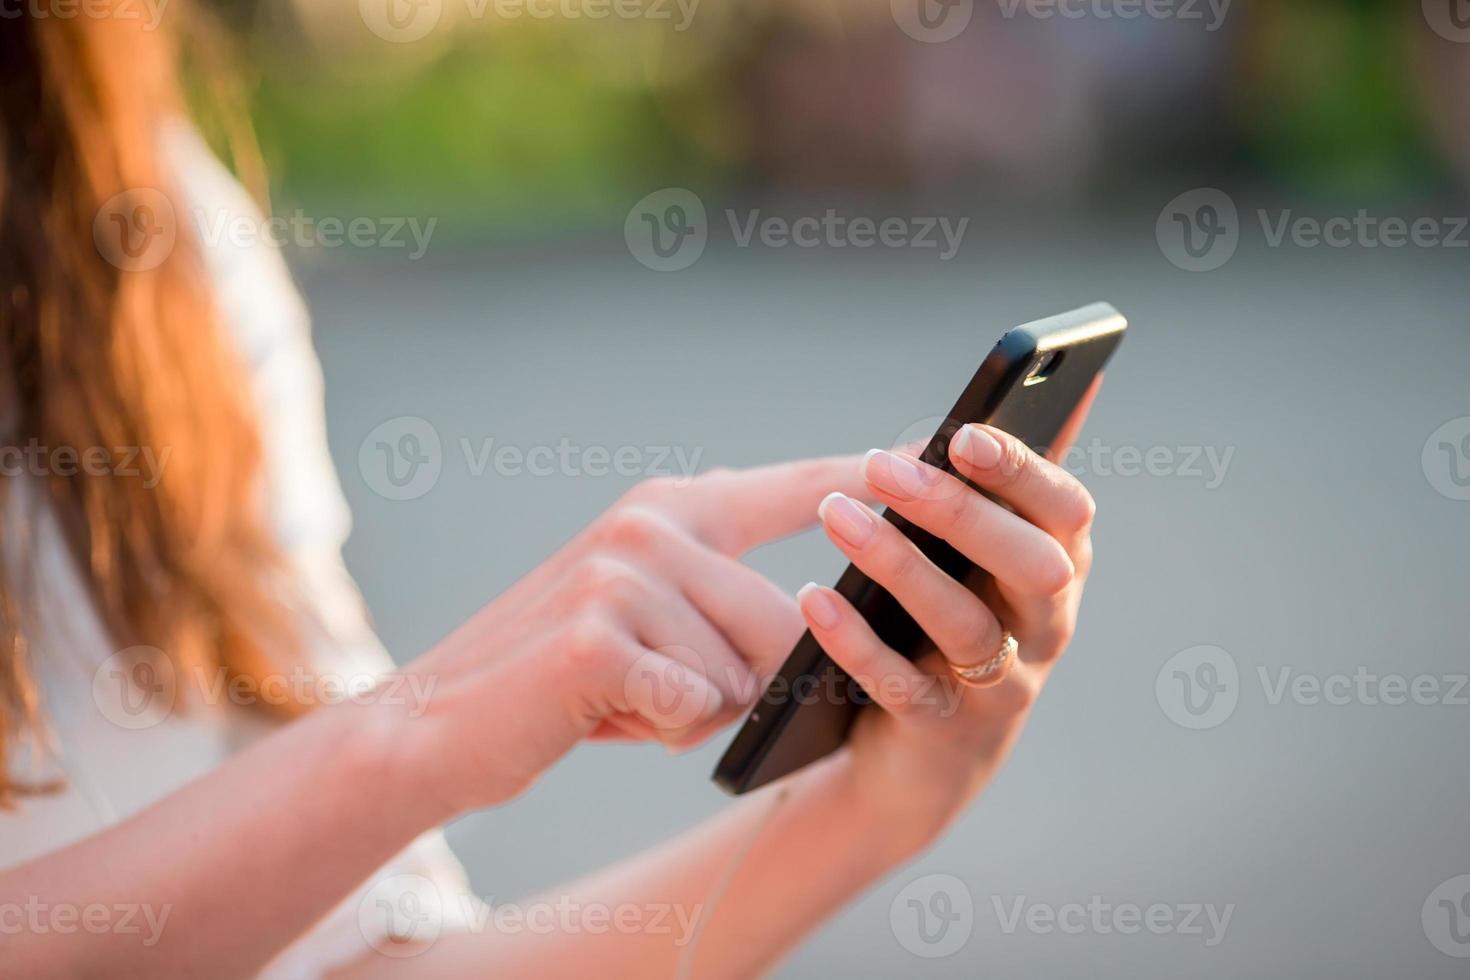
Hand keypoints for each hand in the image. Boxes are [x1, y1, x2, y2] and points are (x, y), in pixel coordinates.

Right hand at [380, 456, 870, 816]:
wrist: (435, 723)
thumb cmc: (562, 676)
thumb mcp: (644, 610)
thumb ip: (722, 590)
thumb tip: (821, 613)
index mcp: (671, 507)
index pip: (796, 488)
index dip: (865, 480)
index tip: (934, 460)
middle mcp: (651, 523)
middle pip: (785, 617)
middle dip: (745, 680)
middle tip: (659, 685)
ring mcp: (622, 574)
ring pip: (741, 673)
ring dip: (696, 708)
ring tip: (621, 694)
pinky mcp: (597, 638)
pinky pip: (691, 705)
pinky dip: (658, 728)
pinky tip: (600, 710)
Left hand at [795, 382, 1100, 848]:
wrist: (925, 759)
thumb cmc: (956, 621)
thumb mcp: (992, 551)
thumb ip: (1019, 477)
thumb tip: (1078, 377)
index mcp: (1059, 567)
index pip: (1067, 512)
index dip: (1023, 471)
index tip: (964, 432)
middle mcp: (1046, 628)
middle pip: (1030, 567)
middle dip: (961, 513)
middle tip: (883, 466)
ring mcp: (1002, 688)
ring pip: (965, 627)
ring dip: (901, 566)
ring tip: (838, 515)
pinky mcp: (945, 734)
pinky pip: (903, 688)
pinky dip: (858, 643)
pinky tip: (813, 600)